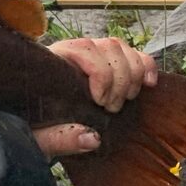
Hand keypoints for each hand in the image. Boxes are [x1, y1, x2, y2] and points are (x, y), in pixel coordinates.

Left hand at [32, 37, 158, 159]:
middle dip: (117, 80)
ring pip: (122, 49)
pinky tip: (148, 84)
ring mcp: (95, 55)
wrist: (42, 126)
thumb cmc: (38, 128)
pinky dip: (146, 66)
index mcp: (52, 62)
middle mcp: (74, 52)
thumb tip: (92, 139)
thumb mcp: (41, 138)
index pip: (83, 48)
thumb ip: (60, 139)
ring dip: (131, 76)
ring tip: (122, 101)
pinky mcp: (113, 64)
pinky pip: (136, 55)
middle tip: (111, 108)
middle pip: (108, 47)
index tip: (99, 101)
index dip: (100, 73)